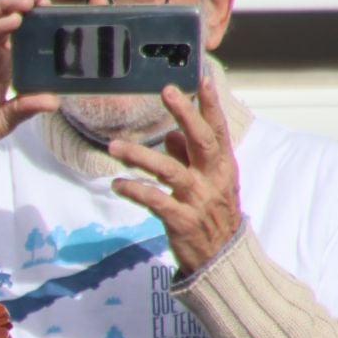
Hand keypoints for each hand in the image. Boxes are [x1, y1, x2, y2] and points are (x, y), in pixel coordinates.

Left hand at [108, 75, 241, 275]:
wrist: (221, 260)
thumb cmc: (211, 215)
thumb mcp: (208, 183)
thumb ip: (189, 159)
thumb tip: (172, 135)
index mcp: (222, 166)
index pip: (218, 130)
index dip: (211, 104)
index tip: (202, 78)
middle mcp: (214, 179)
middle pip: (202, 141)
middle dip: (185, 114)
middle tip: (166, 91)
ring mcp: (199, 201)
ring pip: (171, 171)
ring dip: (141, 156)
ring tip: (114, 146)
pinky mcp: (182, 221)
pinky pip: (156, 201)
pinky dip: (136, 191)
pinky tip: (117, 184)